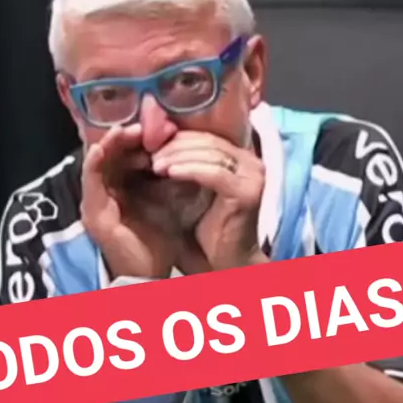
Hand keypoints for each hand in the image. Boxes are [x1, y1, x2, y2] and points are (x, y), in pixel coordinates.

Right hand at [81, 124, 174, 278]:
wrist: (152, 275)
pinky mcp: (93, 213)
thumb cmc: (158, 239)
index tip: (155, 127)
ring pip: (97, 163)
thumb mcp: (165, 199)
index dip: (135, 139)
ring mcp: (95, 203)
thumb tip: (180, 144)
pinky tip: (101, 148)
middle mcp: (104, 192)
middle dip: (124, 137)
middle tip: (141, 124)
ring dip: (109, 145)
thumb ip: (167, 175)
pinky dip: (93, 163)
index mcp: (121, 187)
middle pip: (109, 155)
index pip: (123, 154)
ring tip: (124, 129)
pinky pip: (89, 182)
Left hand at [152, 131, 265, 270]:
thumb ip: (183, 167)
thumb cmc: (205, 230)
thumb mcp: (190, 191)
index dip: (177, 138)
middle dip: (175, 146)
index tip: (150, 146)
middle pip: (208, 142)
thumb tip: (152, 146)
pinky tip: (169, 173)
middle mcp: (251, 163)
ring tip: (155, 164)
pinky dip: (189, 170)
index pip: (206, 137)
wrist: (224, 264)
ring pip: (210, 154)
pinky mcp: (247, 192)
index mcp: (240, 159)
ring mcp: (253, 177)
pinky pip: (214, 173)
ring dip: (178, 156)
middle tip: (149, 154)